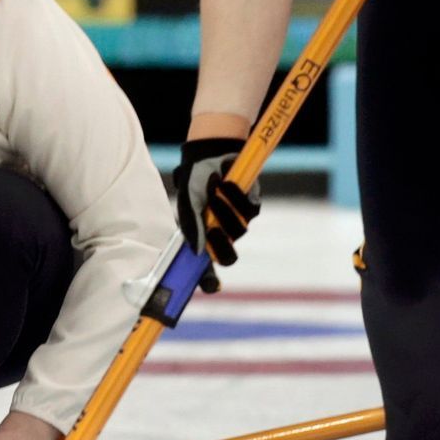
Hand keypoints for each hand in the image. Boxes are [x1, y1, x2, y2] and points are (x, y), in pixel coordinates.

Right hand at [174, 137, 259, 271]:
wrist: (212, 152)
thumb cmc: (196, 178)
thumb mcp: (188, 201)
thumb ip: (192, 226)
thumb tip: (199, 251)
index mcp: (202, 237)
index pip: (207, 268)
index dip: (210, 281)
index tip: (213, 286)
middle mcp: (220, 233)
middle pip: (228, 257)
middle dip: (221, 244)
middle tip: (212, 229)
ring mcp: (236, 221)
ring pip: (239, 231)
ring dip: (226, 211)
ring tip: (214, 191)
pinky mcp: (251, 206)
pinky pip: (248, 210)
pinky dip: (236, 197)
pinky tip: (225, 183)